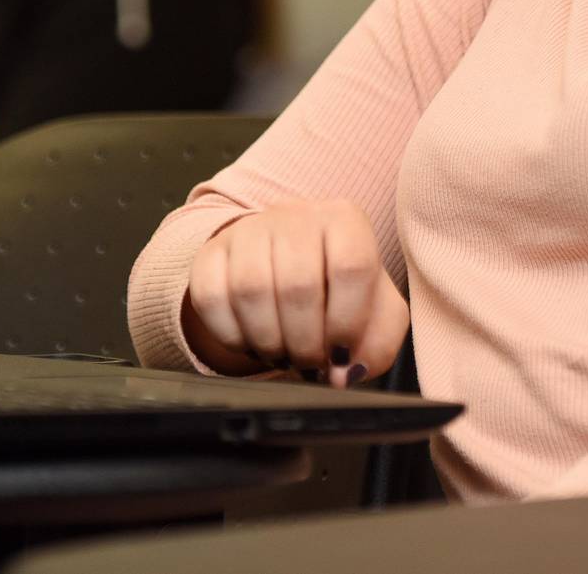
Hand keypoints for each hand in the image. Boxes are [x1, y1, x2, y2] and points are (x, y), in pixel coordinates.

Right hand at [182, 200, 409, 386]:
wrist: (284, 265)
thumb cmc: (337, 292)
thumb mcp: (374, 314)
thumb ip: (377, 345)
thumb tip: (343, 372)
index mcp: (345, 221)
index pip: (352, 265)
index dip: (346, 322)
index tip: (340, 353)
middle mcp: (295, 216)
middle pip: (298, 284)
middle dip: (304, 343)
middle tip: (309, 362)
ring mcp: (248, 230)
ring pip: (251, 290)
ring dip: (269, 342)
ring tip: (282, 353)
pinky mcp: (211, 252)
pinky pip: (211, 298)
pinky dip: (231, 336)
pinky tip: (251, 341)